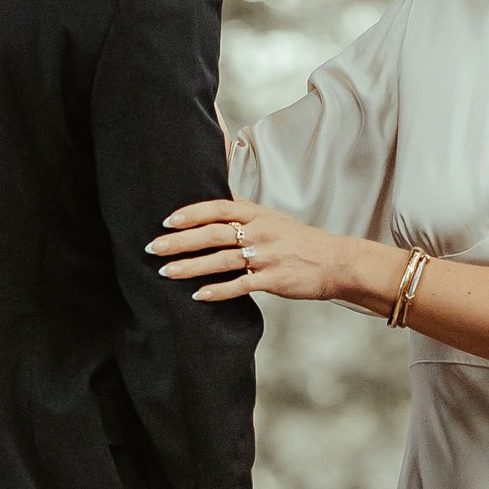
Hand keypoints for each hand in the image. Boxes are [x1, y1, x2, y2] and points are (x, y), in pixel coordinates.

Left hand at [149, 195, 383, 305]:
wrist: (335, 262)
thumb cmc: (299, 241)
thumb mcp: (272, 217)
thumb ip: (243, 209)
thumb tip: (216, 193)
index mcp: (257, 214)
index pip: (218, 207)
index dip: (191, 213)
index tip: (166, 220)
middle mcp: (259, 232)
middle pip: (213, 234)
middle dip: (180, 241)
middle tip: (153, 248)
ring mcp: (266, 256)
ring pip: (221, 260)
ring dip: (191, 267)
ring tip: (166, 273)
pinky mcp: (274, 280)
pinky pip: (241, 285)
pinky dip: (218, 291)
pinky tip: (198, 296)